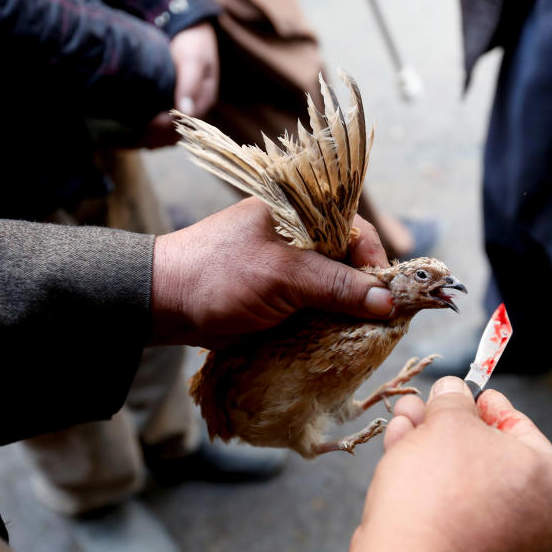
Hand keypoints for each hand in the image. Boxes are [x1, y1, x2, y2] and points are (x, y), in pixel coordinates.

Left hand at [142, 22, 219, 148]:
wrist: (187, 27)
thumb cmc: (192, 42)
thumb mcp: (193, 59)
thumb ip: (190, 83)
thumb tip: (186, 111)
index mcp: (203, 101)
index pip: (186, 124)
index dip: (168, 128)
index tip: (149, 123)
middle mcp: (194, 109)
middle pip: (176, 133)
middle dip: (157, 136)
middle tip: (135, 134)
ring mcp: (181, 107)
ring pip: (167, 132)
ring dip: (151, 137)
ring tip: (131, 136)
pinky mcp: (169, 103)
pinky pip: (160, 124)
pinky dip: (147, 130)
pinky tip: (132, 130)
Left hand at [150, 198, 392, 346]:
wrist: (164, 305)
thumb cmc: (219, 276)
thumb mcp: (283, 276)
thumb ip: (335, 286)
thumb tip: (387, 302)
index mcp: (299, 212)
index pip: (356, 230)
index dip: (375, 263)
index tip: (387, 298)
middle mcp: (299, 236)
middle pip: (350, 261)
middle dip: (364, 291)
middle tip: (377, 321)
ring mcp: (288, 266)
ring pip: (335, 287)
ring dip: (347, 312)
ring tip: (359, 334)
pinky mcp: (281, 295)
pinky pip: (317, 306)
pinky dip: (328, 322)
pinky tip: (337, 338)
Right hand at [329, 377, 551, 551]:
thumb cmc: (441, 492)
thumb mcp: (449, 424)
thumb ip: (454, 401)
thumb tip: (453, 390)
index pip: (520, 427)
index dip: (485, 403)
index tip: (462, 390)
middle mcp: (539, 522)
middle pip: (487, 456)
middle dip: (447, 426)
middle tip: (422, 405)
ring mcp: (504, 550)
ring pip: (464, 483)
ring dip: (429, 449)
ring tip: (401, 423)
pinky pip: (451, 512)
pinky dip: (427, 485)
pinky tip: (399, 455)